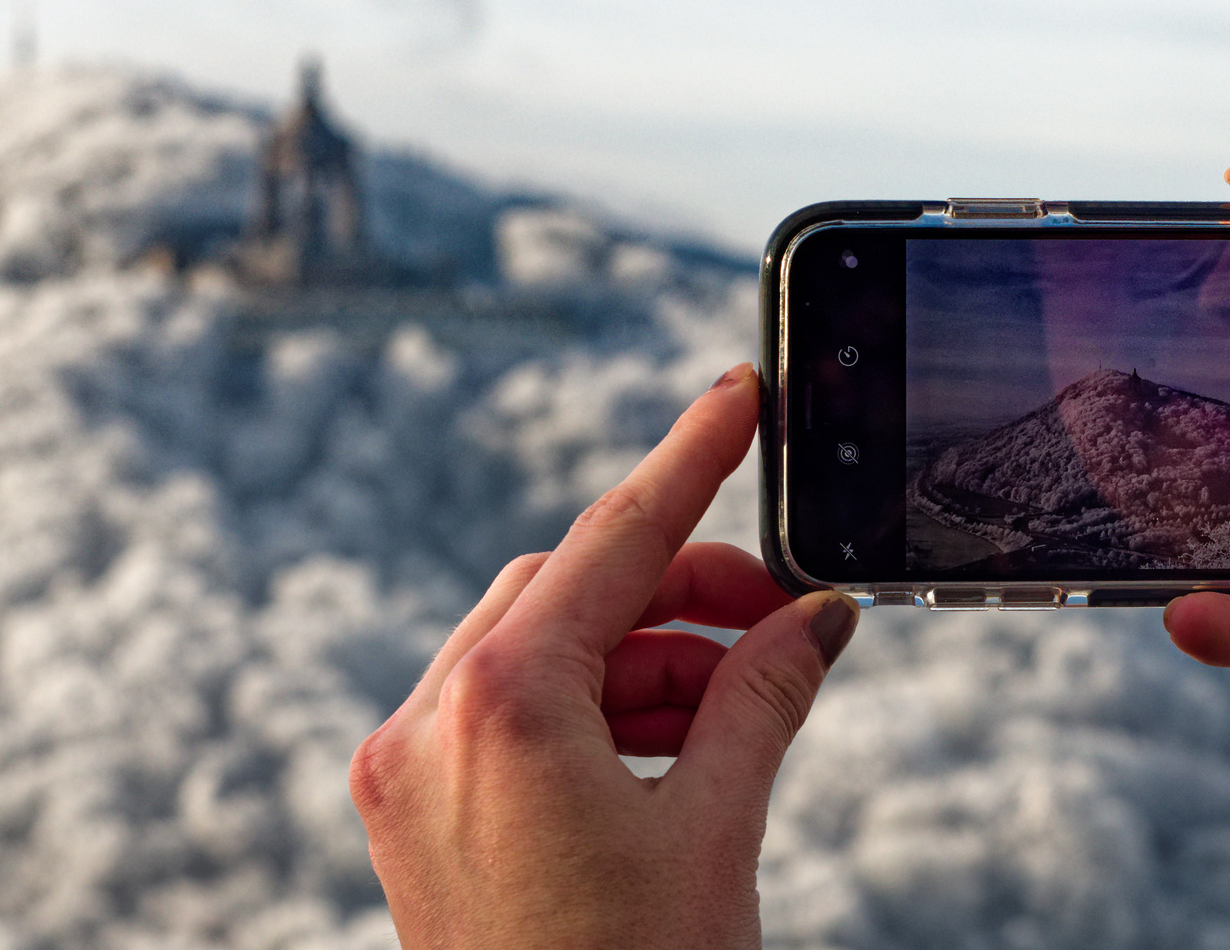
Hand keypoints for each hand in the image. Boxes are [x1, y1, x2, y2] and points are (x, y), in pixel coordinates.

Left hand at [349, 364, 857, 948]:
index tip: (738, 396)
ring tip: (742, 694)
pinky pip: (511, 709)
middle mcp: (429, 723)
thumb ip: (764, 698)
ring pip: (541, 647)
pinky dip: (599, 707)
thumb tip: (819, 619)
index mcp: (498, 710)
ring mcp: (410, 769)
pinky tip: (677, 739)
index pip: (612, 541)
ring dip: (645, 655)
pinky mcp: (417, 809)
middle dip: (679, 588)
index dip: (689, 460)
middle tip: (777, 610)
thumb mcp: (715, 833)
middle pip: (569, 589)